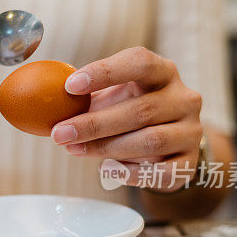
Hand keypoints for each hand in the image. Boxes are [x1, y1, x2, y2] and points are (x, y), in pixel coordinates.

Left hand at [51, 47, 202, 191]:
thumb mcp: (114, 96)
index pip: (140, 62)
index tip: (70, 86)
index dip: (104, 72)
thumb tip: (45, 103)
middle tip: (60, 133)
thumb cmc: (132, 111)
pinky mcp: (190, 162)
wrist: (171, 142)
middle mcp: (183, 98)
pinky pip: (161, 172)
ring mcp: (191, 130)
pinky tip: (107, 170)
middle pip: (140, 110)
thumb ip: (86, 96)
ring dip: (107, 148)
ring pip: (150, 141)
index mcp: (163, 72)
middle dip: (94, 124)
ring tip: (74, 150)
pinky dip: (131, 173)